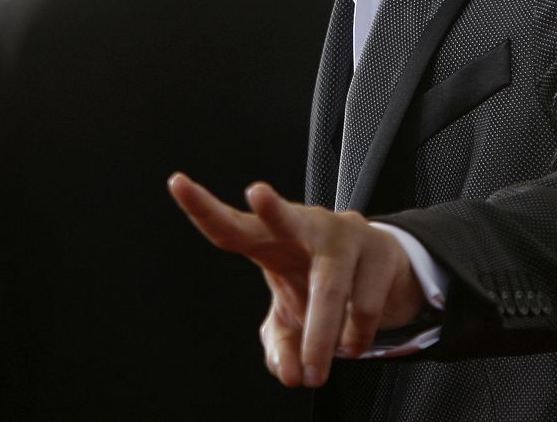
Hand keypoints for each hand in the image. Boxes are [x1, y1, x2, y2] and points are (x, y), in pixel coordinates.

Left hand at [167, 173, 423, 387]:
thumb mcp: (291, 320)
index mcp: (270, 240)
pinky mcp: (380, 249)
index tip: (177, 183)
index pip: (231, 226)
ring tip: (316, 372)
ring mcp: (345, 234)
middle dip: (273, 208)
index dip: (202, 207)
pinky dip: (354, 339)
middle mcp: (307, 227)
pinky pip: (363, 308)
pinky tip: (350, 341)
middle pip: (288, 219)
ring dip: (321, 338)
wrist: (379, 272)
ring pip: (331, 288)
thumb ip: (280, 347)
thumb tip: (290, 374)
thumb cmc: (317, 284)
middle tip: (257, 192)